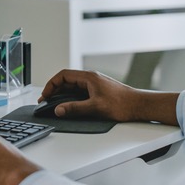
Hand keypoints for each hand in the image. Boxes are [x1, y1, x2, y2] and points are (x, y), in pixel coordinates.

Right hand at [41, 69, 178, 124]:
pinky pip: (80, 92)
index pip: (63, 75)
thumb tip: (58, 109)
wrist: (139, 106)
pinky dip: (71, 98)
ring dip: (62, 94)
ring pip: (73, 87)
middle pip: (67, 80)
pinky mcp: (98, 91)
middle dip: (54, 90)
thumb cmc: (121, 104)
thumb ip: (75, 108)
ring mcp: (94, 84)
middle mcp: (90, 78)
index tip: (45, 95)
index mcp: (88, 77)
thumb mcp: (95, 107)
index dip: (51, 84)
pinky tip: (69, 106)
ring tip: (54, 104)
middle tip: (46, 101)